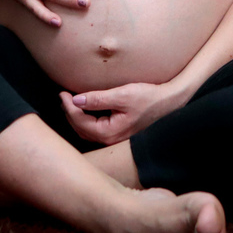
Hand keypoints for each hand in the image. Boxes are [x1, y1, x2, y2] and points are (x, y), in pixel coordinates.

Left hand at [59, 82, 187, 144]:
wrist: (170, 102)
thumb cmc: (149, 98)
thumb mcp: (122, 95)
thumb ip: (98, 98)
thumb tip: (76, 99)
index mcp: (110, 133)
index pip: (81, 122)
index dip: (69, 107)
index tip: (63, 93)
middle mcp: (111, 140)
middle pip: (81, 129)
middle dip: (70, 113)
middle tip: (63, 95)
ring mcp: (115, 138)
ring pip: (88, 131)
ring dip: (77, 117)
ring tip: (70, 102)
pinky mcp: (118, 133)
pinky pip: (96, 129)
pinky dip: (86, 119)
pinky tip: (85, 108)